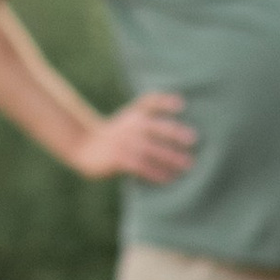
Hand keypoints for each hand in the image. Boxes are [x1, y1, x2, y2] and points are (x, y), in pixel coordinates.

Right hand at [75, 92, 195, 183]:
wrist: (84, 145)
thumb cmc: (115, 133)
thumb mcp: (129, 117)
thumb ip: (149, 112)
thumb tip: (182, 110)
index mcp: (135, 114)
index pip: (150, 102)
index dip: (165, 101)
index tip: (181, 104)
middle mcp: (130, 125)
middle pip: (155, 126)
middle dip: (175, 133)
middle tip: (194, 140)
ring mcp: (124, 142)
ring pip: (151, 149)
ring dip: (170, 157)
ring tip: (188, 164)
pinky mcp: (118, 159)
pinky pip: (140, 166)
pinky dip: (156, 173)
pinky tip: (169, 178)